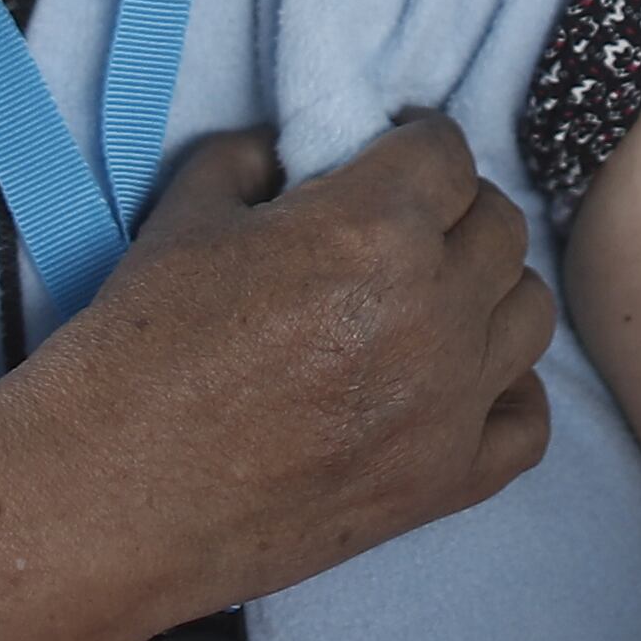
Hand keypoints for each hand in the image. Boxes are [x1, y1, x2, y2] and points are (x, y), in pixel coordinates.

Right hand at [32, 115, 555, 618]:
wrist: (111, 495)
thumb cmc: (137, 351)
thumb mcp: (184, 218)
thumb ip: (249, 161)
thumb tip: (286, 156)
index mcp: (373, 229)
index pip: (447, 152)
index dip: (416, 145)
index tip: (394, 156)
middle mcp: (432, 310)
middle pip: (499, 226)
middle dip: (453, 212)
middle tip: (404, 227)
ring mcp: (449, 403)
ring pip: (528, 313)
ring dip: (487, 292)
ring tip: (432, 300)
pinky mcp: (445, 482)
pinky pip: (529, 422)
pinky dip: (506, 392)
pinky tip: (459, 382)